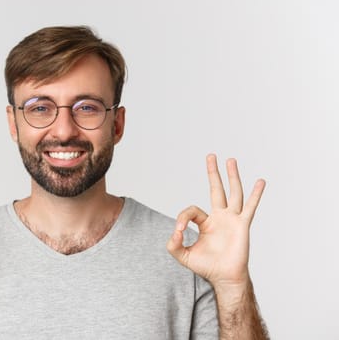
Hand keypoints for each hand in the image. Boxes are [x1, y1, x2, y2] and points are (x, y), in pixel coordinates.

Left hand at [166, 154, 264, 288]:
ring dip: (232, 176)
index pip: (191, 211)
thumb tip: (174, 231)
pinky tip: (260, 182)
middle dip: (213, 173)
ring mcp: (232, 219)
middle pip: (216, 189)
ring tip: (230, 160)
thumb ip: (173, 244)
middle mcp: (220, 217)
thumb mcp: (182, 255)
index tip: (178, 229)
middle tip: (211, 156)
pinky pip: (250, 207)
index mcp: (205, 223)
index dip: (182, 218)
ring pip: (233, 193)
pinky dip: (255, 194)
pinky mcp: (242, 225)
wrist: (224, 278)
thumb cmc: (207, 267)